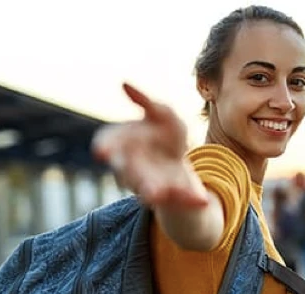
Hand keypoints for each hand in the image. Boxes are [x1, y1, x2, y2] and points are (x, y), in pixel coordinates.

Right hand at [92, 83, 208, 208]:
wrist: (180, 158)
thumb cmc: (164, 133)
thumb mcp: (162, 114)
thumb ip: (145, 102)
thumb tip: (124, 84)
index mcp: (124, 146)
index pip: (108, 145)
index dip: (104, 147)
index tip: (101, 151)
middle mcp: (132, 168)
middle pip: (127, 172)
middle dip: (130, 174)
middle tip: (128, 172)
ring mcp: (150, 183)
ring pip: (148, 190)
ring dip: (152, 191)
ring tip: (157, 193)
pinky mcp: (172, 195)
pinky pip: (181, 199)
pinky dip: (191, 199)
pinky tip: (203, 199)